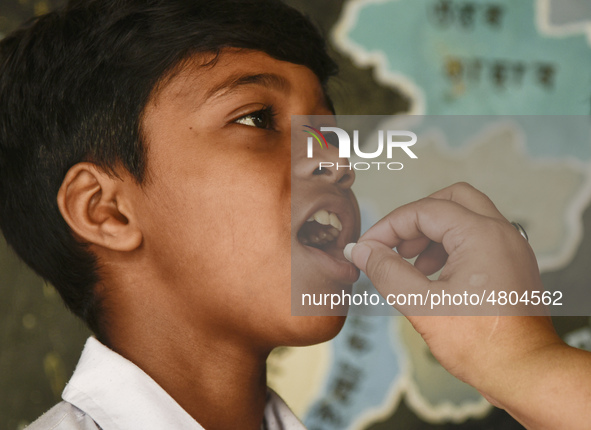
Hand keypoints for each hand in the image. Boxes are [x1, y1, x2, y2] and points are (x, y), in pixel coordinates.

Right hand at [348, 183, 586, 428]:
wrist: (526, 373)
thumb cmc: (482, 344)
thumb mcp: (422, 306)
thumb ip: (387, 272)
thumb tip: (363, 251)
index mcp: (481, 235)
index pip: (423, 211)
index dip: (388, 227)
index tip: (367, 248)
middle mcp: (501, 233)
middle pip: (450, 199)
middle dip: (415, 219)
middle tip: (393, 244)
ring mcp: (510, 247)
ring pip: (464, 216)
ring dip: (432, 232)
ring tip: (411, 263)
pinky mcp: (512, 263)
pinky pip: (476, 236)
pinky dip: (450, 245)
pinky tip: (432, 273)